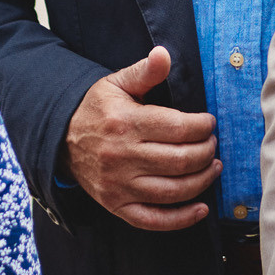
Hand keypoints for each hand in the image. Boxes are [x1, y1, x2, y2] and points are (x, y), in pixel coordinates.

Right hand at [63, 47, 220, 231]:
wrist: (60, 138)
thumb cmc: (96, 109)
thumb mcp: (117, 83)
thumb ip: (145, 71)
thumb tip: (164, 53)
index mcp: (125, 122)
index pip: (178, 128)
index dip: (202, 126)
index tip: (209, 123)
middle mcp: (121, 156)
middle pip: (180, 160)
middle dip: (206, 152)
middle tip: (212, 144)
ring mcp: (118, 185)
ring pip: (172, 191)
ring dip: (202, 181)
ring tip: (213, 167)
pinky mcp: (116, 205)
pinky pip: (153, 220)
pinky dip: (181, 219)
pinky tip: (201, 208)